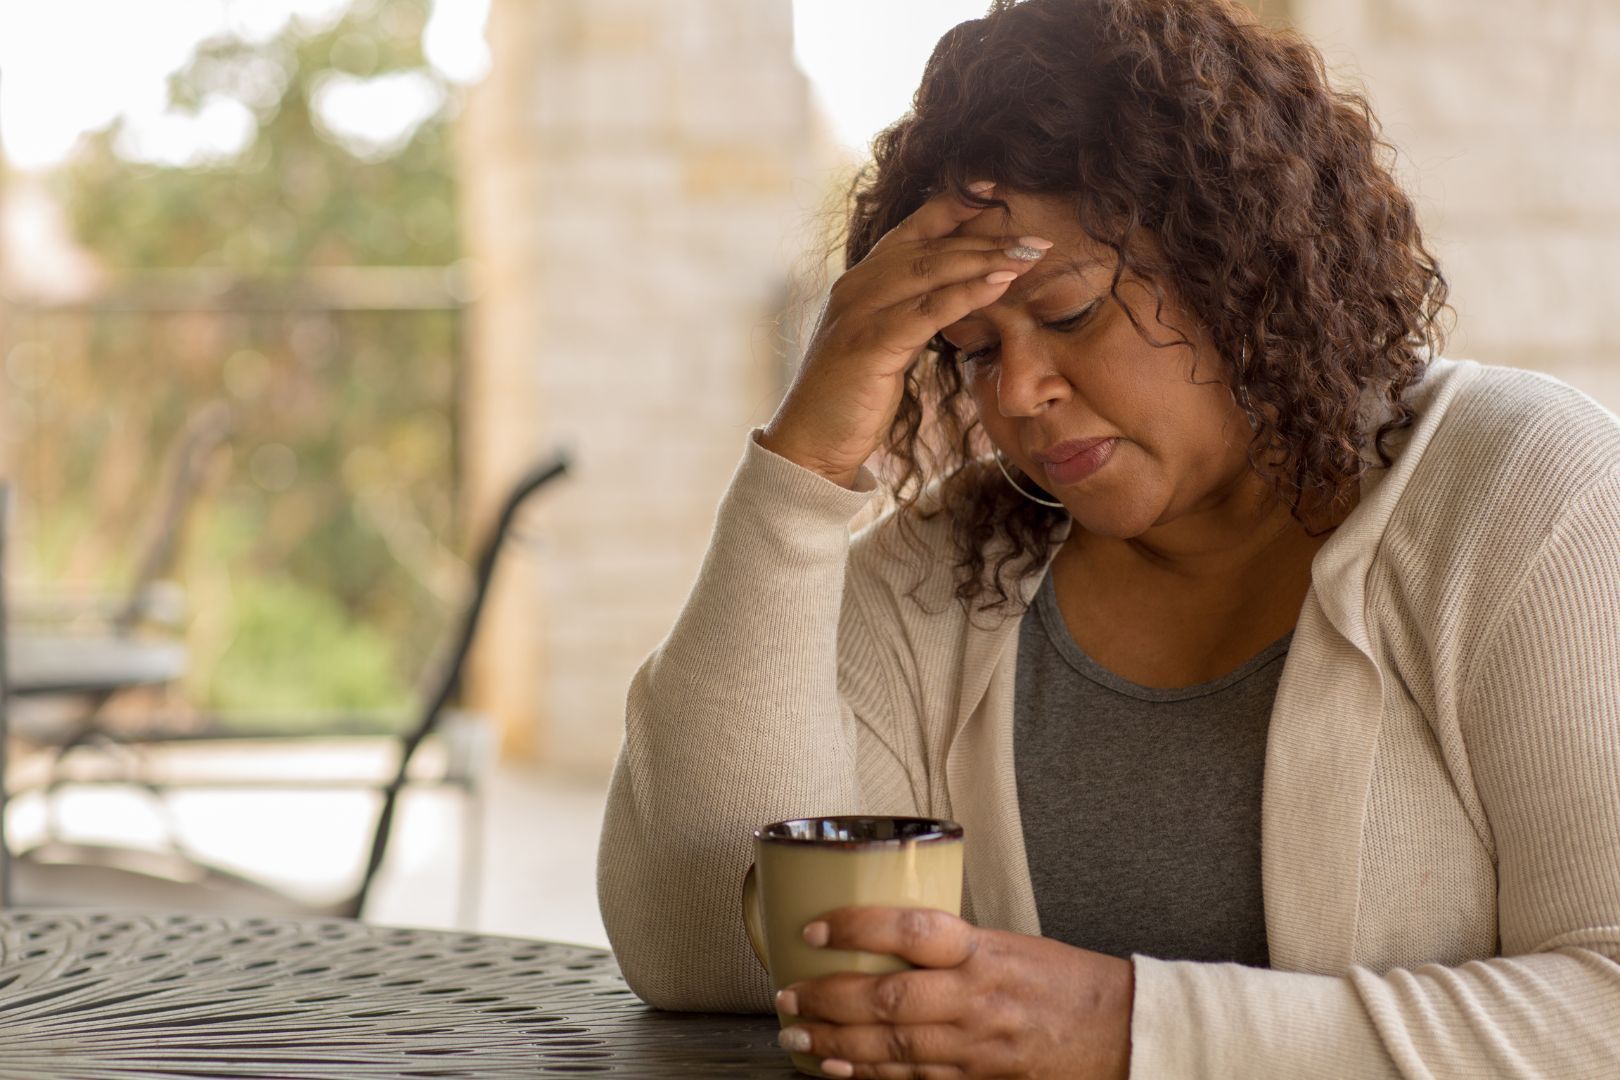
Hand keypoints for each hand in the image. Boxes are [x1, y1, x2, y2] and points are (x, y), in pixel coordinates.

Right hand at [759, 182, 1051, 487]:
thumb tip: (958, 298)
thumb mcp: (885, 344)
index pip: (914, 228)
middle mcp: (857, 286)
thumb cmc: (850, 397)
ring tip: (1030, 255)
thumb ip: (912, 314)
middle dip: (988, 238)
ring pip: (932, 271)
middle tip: (1037, 239)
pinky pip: (926, 311)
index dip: (957, 204)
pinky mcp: (868, 343)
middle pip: (932, 247)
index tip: (999, 189)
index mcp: (861, 280)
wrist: (809, 444)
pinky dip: (967, 294)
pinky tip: (1000, 285)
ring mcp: (859, 312)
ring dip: (987, 260)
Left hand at [774, 907, 1132, 1079]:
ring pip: (893, 1046)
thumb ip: (951, 945)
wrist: (1121, 1033)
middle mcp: (976, 998)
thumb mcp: (1009, 943)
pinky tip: (837, 1068)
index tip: (815, 927)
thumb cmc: (1064, 981)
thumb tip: (885, 937)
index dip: (858, 927)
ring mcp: (976, 1046)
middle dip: (828, 999)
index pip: (912, 930)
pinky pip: (914, 1079)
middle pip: (889, 998)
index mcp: (984, 951)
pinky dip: (870, 1075)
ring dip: (836, 1042)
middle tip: (786, 996)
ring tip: (795, 1036)